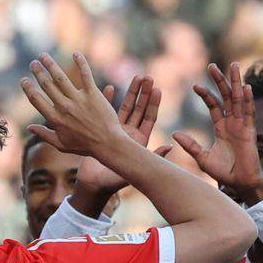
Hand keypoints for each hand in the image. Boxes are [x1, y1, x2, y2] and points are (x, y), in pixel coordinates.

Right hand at [20, 53, 127, 159]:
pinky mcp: (93, 95)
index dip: (28, 89)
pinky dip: (81, 63)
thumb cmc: (84, 146)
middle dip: (38, 72)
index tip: (24, 80)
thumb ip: (44, 135)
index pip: (37, 100)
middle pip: (47, 85)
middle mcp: (64, 107)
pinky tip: (76, 53)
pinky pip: (86, 75)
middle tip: (33, 63)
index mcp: (55, 119)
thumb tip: (29, 127)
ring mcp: (78, 100)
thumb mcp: (61, 144)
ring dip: (50, 64)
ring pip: (61, 78)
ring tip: (43, 56)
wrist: (108, 144)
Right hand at [75, 75, 172, 195]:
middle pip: (139, 110)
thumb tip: (170, 146)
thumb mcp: (134, 170)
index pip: (149, 119)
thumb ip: (152, 157)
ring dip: (130, 92)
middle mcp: (130, 135)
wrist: (93, 185)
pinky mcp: (102, 131)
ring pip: (125, 108)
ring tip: (136, 77)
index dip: (153, 104)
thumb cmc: (113, 182)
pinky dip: (107, 99)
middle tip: (148, 77)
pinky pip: (106, 112)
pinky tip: (109, 86)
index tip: (157, 89)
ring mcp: (116, 131)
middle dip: (143, 93)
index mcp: (139, 142)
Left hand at [171, 62, 262, 197]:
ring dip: (236, 82)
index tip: (195, 85)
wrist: (241, 184)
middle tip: (212, 65)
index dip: (206, 94)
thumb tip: (174, 134)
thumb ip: (191, 145)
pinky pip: (249, 112)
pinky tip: (246, 87)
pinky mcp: (250, 132)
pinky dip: (248, 100)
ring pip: (239, 99)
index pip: (214, 105)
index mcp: (222, 127)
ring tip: (233, 66)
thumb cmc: (224, 173)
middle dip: (220, 81)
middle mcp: (233, 123)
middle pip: (226, 96)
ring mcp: (242, 125)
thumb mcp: (203, 158)